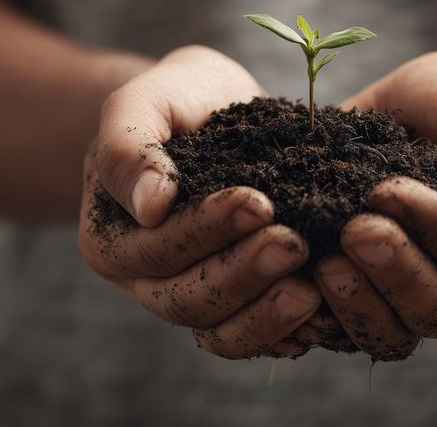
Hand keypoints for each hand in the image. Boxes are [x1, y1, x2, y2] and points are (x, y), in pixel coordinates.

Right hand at [78, 46, 320, 358]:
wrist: (211, 112)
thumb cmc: (175, 101)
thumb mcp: (144, 102)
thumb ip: (129, 146)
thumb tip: (150, 206)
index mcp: (114, 237)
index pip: (157, 248)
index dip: (207, 230)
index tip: (258, 202)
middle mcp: (147, 279)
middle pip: (188, 299)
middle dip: (244, 273)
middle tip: (294, 244)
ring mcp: (192, 295)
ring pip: (220, 330)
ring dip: (266, 315)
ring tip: (311, 290)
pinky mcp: (235, 304)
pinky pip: (254, 335)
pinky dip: (286, 332)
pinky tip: (322, 315)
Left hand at [312, 51, 436, 359]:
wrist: (416, 113)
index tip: (388, 189)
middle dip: (396, 273)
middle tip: (354, 230)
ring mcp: (412, 302)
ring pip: (392, 334)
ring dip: (357, 303)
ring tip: (323, 262)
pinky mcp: (364, 300)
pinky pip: (343, 330)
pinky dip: (318, 314)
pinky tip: (292, 282)